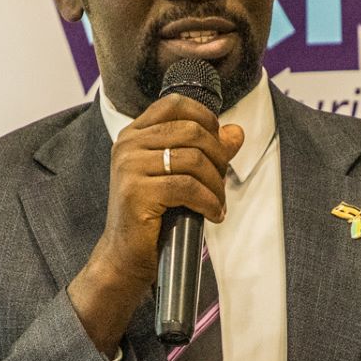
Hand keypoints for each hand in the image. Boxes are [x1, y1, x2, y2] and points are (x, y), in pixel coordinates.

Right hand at [68, 94, 242, 353]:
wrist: (124, 256)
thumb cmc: (153, 216)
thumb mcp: (179, 176)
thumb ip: (206, 150)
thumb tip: (236, 132)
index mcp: (134, 134)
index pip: (175, 105)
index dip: (206, 119)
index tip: (218, 145)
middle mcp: (128, 145)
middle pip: (192, 132)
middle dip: (218, 158)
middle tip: (222, 182)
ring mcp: (129, 167)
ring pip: (193, 159)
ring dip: (216, 184)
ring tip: (217, 203)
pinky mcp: (136, 192)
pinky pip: (188, 187)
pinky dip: (209, 201)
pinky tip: (213, 214)